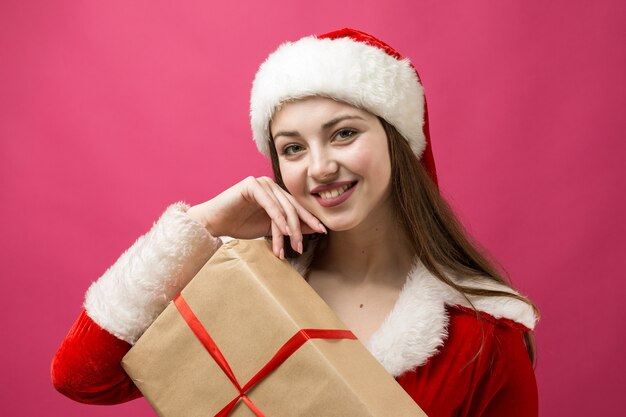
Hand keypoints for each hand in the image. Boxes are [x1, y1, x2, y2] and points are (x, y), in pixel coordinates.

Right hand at [187, 176, 325, 258]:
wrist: (214, 223)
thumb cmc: (239, 225)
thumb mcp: (270, 229)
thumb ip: (289, 227)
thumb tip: (313, 229)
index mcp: (276, 194)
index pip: (297, 207)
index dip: (310, 219)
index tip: (323, 231)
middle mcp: (271, 185)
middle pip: (292, 207)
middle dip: (301, 227)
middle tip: (303, 245)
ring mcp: (261, 182)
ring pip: (282, 207)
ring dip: (289, 228)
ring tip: (294, 244)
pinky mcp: (251, 185)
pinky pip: (269, 203)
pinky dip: (277, 218)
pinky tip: (284, 231)